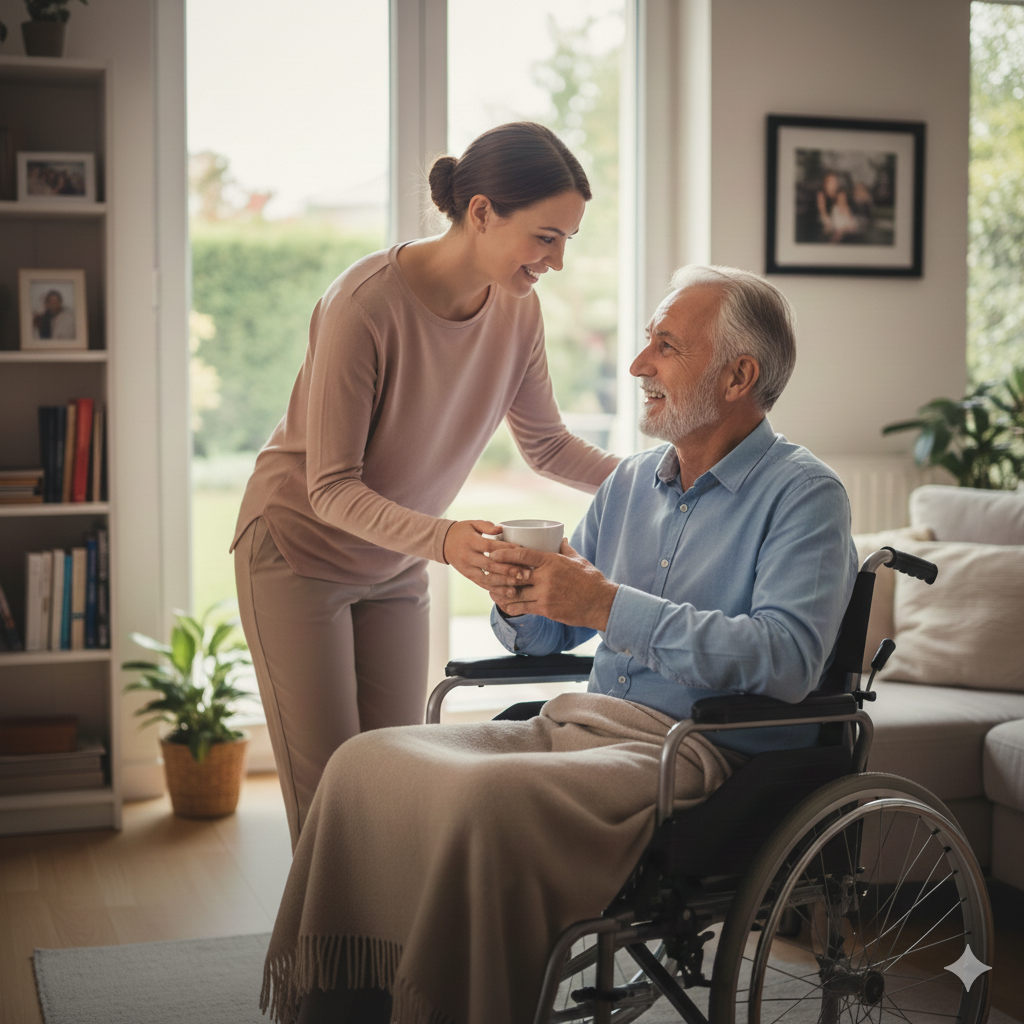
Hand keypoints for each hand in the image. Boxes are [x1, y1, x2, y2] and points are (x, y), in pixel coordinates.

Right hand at [442, 520, 530, 593]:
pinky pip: (483, 585)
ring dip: (503, 583)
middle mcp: (468, 556)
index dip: (506, 549)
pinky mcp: (468, 576)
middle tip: (525, 573)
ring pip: (486, 578)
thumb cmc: (463, 531)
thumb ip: (487, 525)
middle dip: (508, 570)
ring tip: (518, 585)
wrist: (443, 543)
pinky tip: (509, 593)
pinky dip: (496, 590)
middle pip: (490, 565)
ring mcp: (467, 569)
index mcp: (470, 541)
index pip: (490, 546)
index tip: (521, 551)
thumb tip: (501, 529)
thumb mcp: (473, 523)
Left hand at [486, 539, 617, 630]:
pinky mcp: (546, 609)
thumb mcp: (578, 560)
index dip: (505, 553)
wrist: (601, 603)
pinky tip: (503, 604)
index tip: (493, 552)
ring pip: (516, 593)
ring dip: (501, 591)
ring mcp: (545, 594)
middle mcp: (546, 577)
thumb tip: (560, 539)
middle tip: (487, 570)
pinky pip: (522, 607)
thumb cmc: (590, 580)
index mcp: (553, 561)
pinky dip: (511, 606)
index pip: (523, 554)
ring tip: (490, 589)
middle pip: (515, 574)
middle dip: (499, 573)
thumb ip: (565, 550)